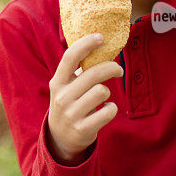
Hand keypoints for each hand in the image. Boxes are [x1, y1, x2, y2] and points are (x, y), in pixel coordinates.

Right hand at [47, 33, 122, 163]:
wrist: (60, 138)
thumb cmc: (69, 103)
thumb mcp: (66, 86)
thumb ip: (77, 69)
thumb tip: (99, 44)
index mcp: (58, 82)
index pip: (70, 57)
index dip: (86, 44)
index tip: (101, 37)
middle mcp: (62, 96)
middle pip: (93, 73)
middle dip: (111, 68)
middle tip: (118, 69)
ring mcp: (72, 114)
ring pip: (102, 91)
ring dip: (107, 92)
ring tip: (103, 95)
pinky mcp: (83, 129)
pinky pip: (108, 111)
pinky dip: (111, 109)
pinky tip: (106, 110)